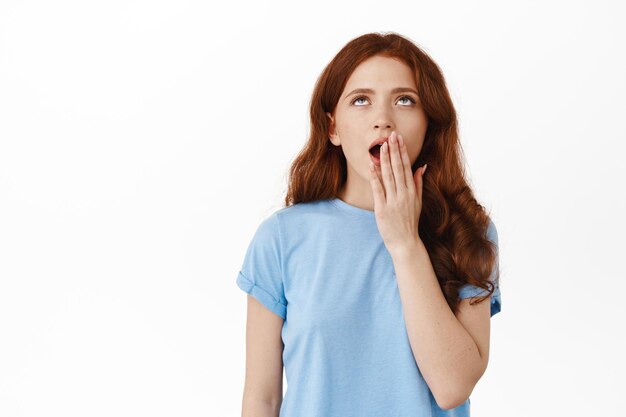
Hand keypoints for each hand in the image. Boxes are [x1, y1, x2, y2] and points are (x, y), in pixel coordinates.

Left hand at [369, 130, 426, 253]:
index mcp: (412, 192)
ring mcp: (393, 201)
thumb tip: (421, 166)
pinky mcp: (382, 209)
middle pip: (398, 168)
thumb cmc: (410, 221)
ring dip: (384, 160)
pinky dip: (375, 177)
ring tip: (381, 146)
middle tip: (390, 136)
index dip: (402, 152)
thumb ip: (418, 183)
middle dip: (394, 151)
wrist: (405, 242)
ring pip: (388, 176)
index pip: (406, 167)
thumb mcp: (417, 201)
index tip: (399, 139)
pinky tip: (372, 166)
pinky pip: (378, 190)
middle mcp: (403, 194)